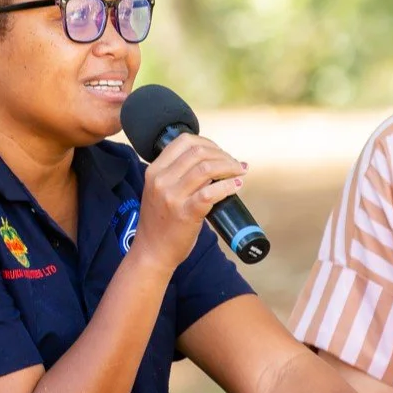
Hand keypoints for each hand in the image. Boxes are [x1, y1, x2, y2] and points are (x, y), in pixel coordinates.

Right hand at [130, 134, 246, 272]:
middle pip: (198, 152)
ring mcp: (172, 197)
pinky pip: (212, 192)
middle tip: (235, 164)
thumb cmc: (160, 222)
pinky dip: (229, 185)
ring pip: (207, 168)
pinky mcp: (186, 213)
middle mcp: (161, 180)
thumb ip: (175, 174)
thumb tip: (210, 160)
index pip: (184, 141)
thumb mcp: (159, 190)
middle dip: (223, 155)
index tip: (220, 152)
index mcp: (154, 171)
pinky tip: (237, 185)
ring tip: (240, 171)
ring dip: (230, 167)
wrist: (152, 251)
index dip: (208, 143)